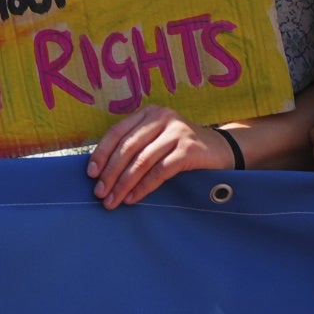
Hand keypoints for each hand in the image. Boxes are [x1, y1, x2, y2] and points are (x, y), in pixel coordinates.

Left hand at [85, 102, 233, 208]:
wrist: (223, 149)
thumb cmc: (183, 148)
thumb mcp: (159, 139)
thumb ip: (137, 146)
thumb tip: (103, 171)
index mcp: (149, 113)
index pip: (117, 132)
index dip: (101, 153)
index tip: (91, 173)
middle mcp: (161, 118)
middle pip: (127, 147)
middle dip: (110, 173)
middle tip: (99, 193)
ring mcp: (176, 132)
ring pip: (141, 161)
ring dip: (123, 184)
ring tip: (113, 200)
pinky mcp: (188, 150)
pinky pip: (159, 171)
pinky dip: (143, 187)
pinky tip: (134, 198)